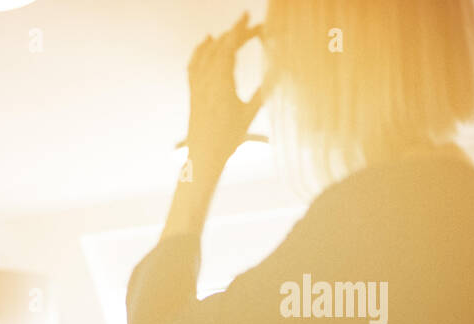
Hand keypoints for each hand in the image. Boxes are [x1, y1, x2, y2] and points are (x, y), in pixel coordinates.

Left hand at [183, 13, 265, 171]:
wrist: (204, 156)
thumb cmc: (228, 138)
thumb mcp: (249, 113)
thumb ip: (264, 91)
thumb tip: (281, 73)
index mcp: (222, 83)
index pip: (230, 48)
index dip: (240, 30)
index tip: (249, 17)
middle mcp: (206, 81)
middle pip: (220, 47)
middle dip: (236, 33)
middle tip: (251, 25)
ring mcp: (197, 86)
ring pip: (206, 54)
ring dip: (220, 39)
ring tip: (233, 30)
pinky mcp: (193, 92)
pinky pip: (193, 65)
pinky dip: (199, 51)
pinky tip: (205, 42)